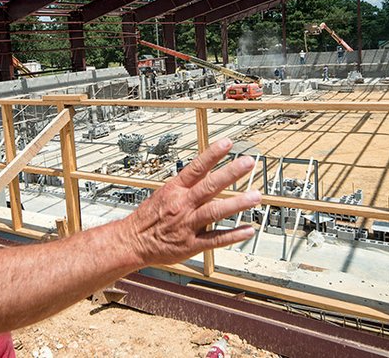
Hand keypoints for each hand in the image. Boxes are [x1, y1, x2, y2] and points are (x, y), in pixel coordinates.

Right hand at [124, 138, 259, 266]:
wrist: (133, 241)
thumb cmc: (149, 217)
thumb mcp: (165, 193)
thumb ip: (188, 184)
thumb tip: (210, 171)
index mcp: (175, 190)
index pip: (196, 168)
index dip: (212, 155)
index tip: (227, 143)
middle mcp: (183, 205)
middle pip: (209, 186)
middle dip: (230, 173)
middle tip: (248, 163)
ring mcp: (188, 224)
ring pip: (215, 211)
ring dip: (237, 204)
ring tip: (255, 196)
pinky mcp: (191, 244)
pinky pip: (215, 239)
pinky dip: (233, 235)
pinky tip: (248, 229)